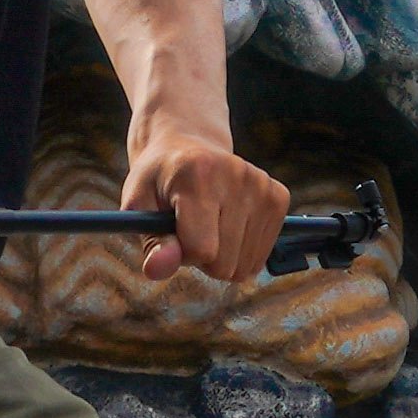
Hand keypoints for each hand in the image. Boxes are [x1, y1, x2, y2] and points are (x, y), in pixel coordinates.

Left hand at [121, 121, 286, 288]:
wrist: (187, 147)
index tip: (173, 232)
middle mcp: (236, 174)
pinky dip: (242, 253)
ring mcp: (261, 184)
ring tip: (209, 225)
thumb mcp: (139, 205)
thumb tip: (158, 270)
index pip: (201, 249)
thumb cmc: (159, 183)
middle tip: (190, 227)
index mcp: (197, 174)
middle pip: (224, 263)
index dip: (182, 253)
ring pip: (244, 266)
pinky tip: (229, 225)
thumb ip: (151, 241)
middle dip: (202, 257)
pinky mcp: (278, 196)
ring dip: (223, 257)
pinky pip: (260, 258)